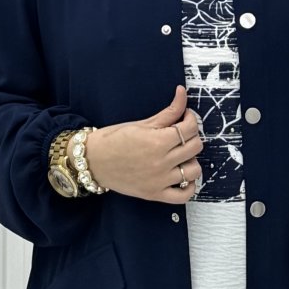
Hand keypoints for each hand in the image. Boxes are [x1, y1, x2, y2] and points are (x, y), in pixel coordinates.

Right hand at [85, 85, 203, 203]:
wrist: (92, 160)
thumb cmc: (114, 139)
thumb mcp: (142, 123)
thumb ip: (168, 112)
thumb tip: (182, 93)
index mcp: (158, 141)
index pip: (190, 128)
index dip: (191, 119)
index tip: (184, 117)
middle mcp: (161, 162)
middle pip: (195, 147)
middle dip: (192, 137)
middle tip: (181, 134)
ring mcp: (159, 180)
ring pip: (194, 170)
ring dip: (191, 160)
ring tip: (181, 156)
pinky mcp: (155, 194)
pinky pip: (183, 196)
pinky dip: (189, 187)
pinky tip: (183, 177)